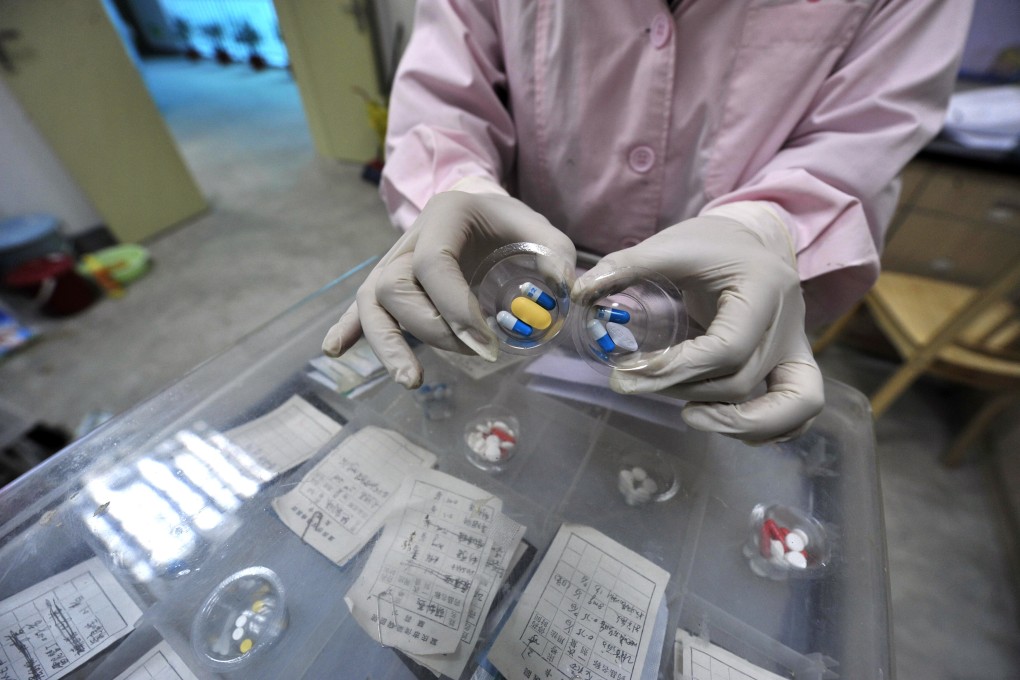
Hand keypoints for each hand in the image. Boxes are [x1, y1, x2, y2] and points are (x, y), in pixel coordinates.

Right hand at [322, 178, 575, 387]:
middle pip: (395, 286)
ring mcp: (393, 262)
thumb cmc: (510, 224)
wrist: (479, 209)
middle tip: (475, 354)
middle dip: (431, 329)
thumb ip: (556, 257)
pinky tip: (335, 351)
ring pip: (372, 302)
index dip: (455, 307)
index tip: (487, 343)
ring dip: (386, 344)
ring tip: (410, 380)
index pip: (433, 264)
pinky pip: (361, 307)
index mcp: (444, 215)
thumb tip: (560, 294)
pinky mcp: (388, 285)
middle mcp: (410, 239)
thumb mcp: (541, 230)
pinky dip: (348, 328)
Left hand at [571, 203, 823, 442]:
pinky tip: (722, 425)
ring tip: (683, 415)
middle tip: (630, 385)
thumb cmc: (708, 242)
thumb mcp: (668, 246)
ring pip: (781, 406)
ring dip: (727, 420)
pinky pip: (800, 411)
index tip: (627, 373)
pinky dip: (767, 429)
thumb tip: (581, 293)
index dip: (676, 369)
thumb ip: (626, 266)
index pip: (728, 348)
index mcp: (764, 288)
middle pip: (742, 379)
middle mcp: (789, 322)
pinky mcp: (792, 363)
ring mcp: (796, 347)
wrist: (747, 240)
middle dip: (684, 390)